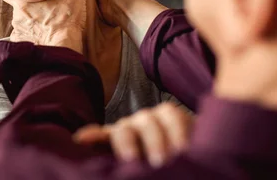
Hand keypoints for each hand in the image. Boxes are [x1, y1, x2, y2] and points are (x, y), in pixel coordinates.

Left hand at [0, 0, 91, 53]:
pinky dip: (32, 40)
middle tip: (39, 9)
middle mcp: (16, 16)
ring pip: (21, 26)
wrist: (61, 49)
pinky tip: (43, 39)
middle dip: (24, 9)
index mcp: (22, 1)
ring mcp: (18, 33)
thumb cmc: (64, 21)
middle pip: (15, 10)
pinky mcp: (23, 47)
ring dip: (30, 25)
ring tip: (44, 26)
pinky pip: (25, 41)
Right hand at [74, 103, 192, 166]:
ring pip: (124, 129)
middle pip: (147, 121)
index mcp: (170, 119)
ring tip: (131, 159)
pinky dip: (91, 136)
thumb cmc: (187, 154)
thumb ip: (194, 148)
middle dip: (154, 140)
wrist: (178, 153)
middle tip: (161, 161)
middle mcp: (147, 121)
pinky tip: (81, 141)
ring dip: (126, 142)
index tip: (183, 150)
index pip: (171, 115)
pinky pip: (100, 136)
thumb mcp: (195, 146)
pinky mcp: (111, 142)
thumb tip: (196, 147)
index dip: (177, 130)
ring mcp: (127, 130)